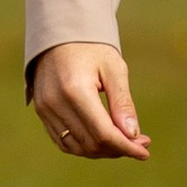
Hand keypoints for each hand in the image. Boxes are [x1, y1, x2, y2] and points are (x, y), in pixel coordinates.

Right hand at [29, 39, 151, 160]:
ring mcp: (44, 109)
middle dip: (118, 149)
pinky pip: (63, 141)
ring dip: (102, 151)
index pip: (103, 133)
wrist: (60, 36)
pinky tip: (103, 139)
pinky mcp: (41, 112)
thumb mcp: (114, 69)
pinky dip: (84, 146)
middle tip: (140, 143)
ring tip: (123, 142)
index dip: (126, 147)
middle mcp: (55, 102)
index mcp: (75, 89)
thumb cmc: (92, 49)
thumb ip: (123, 102)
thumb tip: (132, 135)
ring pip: (76, 147)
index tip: (145, 151)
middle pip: (91, 143)